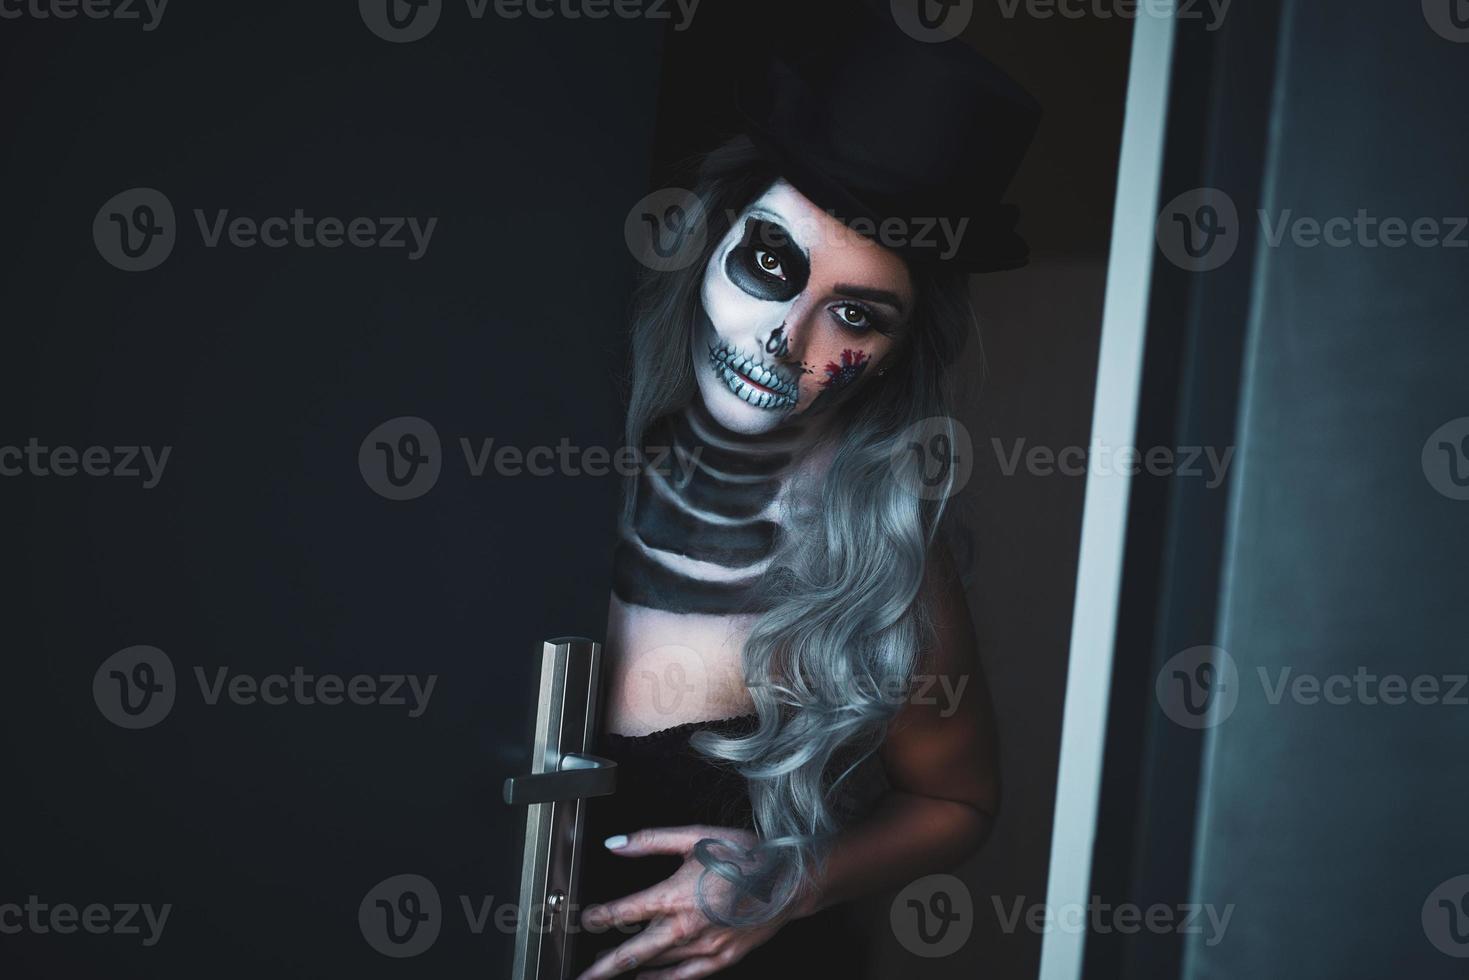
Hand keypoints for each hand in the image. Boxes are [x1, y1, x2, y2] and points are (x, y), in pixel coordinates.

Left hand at [574, 825, 798, 979]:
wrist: (789, 878)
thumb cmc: (745, 855)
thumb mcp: (695, 837)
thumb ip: (650, 840)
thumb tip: (615, 844)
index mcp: (677, 895)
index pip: (626, 912)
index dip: (601, 916)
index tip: (587, 918)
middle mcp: (687, 927)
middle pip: (635, 952)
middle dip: (604, 967)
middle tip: (581, 977)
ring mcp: (705, 947)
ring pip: (657, 963)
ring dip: (631, 968)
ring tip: (608, 971)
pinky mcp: (722, 957)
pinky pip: (685, 976)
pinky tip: (646, 979)